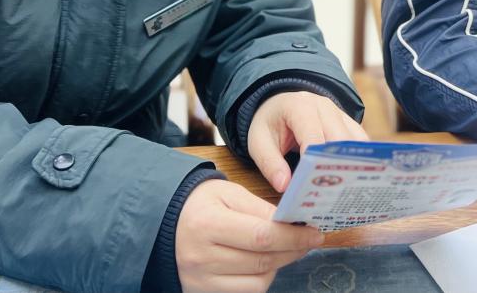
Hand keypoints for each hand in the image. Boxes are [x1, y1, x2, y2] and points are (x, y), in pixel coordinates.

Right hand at [175, 179, 320, 292]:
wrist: (161, 222)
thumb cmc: (199, 203)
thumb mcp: (228, 194)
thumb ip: (260, 209)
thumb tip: (292, 224)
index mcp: (207, 224)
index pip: (261, 236)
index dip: (293, 237)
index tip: (315, 233)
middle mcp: (202, 257)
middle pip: (261, 262)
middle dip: (292, 251)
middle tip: (308, 240)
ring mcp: (200, 280)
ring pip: (257, 284)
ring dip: (278, 267)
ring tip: (285, 249)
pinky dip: (261, 281)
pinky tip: (264, 263)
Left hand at [248, 92, 367, 192]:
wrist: (280, 105)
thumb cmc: (270, 124)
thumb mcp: (259, 141)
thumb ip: (270, 163)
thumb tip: (285, 186)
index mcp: (299, 107)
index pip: (312, 134)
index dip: (316, 158)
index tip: (314, 183)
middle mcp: (324, 107)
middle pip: (339, 138)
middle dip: (338, 165)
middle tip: (333, 194)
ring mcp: (339, 114)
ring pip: (355, 141)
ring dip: (353, 164)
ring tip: (347, 191)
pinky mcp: (348, 124)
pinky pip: (360, 143)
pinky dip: (359, 160)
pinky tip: (354, 181)